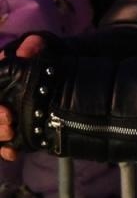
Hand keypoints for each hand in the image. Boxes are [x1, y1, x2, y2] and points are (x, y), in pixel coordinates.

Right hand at [0, 40, 47, 162]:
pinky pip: (4, 143)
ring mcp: (5, 115)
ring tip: (12, 135)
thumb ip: (34, 45)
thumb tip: (26, 50)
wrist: (68, 73)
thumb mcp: (45, 47)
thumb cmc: (50, 57)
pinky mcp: (15, 128)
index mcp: (1, 80)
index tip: (7, 111)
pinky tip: (13, 152)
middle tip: (10, 123)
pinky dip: (5, 149)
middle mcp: (1, 98)